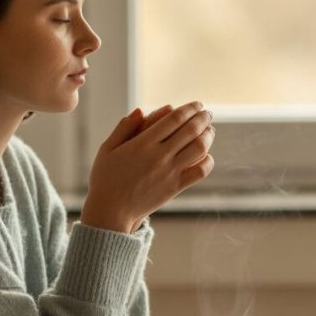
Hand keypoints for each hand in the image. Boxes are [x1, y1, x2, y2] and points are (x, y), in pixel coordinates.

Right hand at [81, 101, 215, 232]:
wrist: (111, 211)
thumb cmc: (105, 178)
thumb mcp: (107, 149)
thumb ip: (124, 127)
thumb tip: (140, 110)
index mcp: (143, 143)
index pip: (175, 119)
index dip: (190, 109)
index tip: (197, 105)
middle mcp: (160, 156)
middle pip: (191, 130)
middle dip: (203, 118)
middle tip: (207, 113)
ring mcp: (170, 172)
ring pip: (199, 148)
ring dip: (208, 136)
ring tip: (209, 130)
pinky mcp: (175, 188)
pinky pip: (199, 171)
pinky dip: (207, 161)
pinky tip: (206, 156)